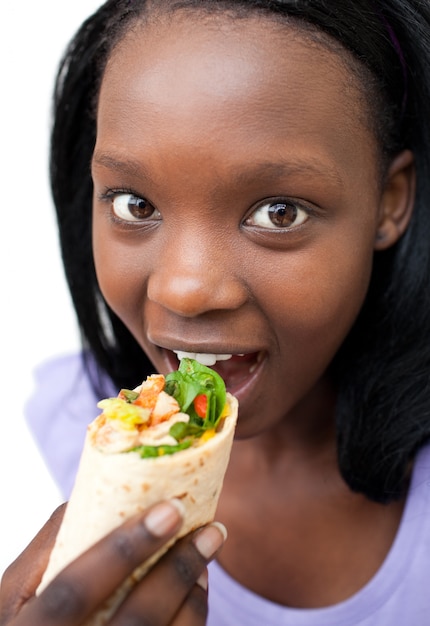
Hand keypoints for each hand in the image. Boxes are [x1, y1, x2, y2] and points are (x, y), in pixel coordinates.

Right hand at [0, 500, 225, 624]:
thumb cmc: (30, 617)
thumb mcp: (19, 587)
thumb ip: (53, 542)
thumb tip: (109, 490)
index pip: (75, 591)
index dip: (121, 551)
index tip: (169, 511)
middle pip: (135, 622)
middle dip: (177, 570)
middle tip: (210, 530)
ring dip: (194, 593)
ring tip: (208, 550)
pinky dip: (193, 615)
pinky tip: (198, 585)